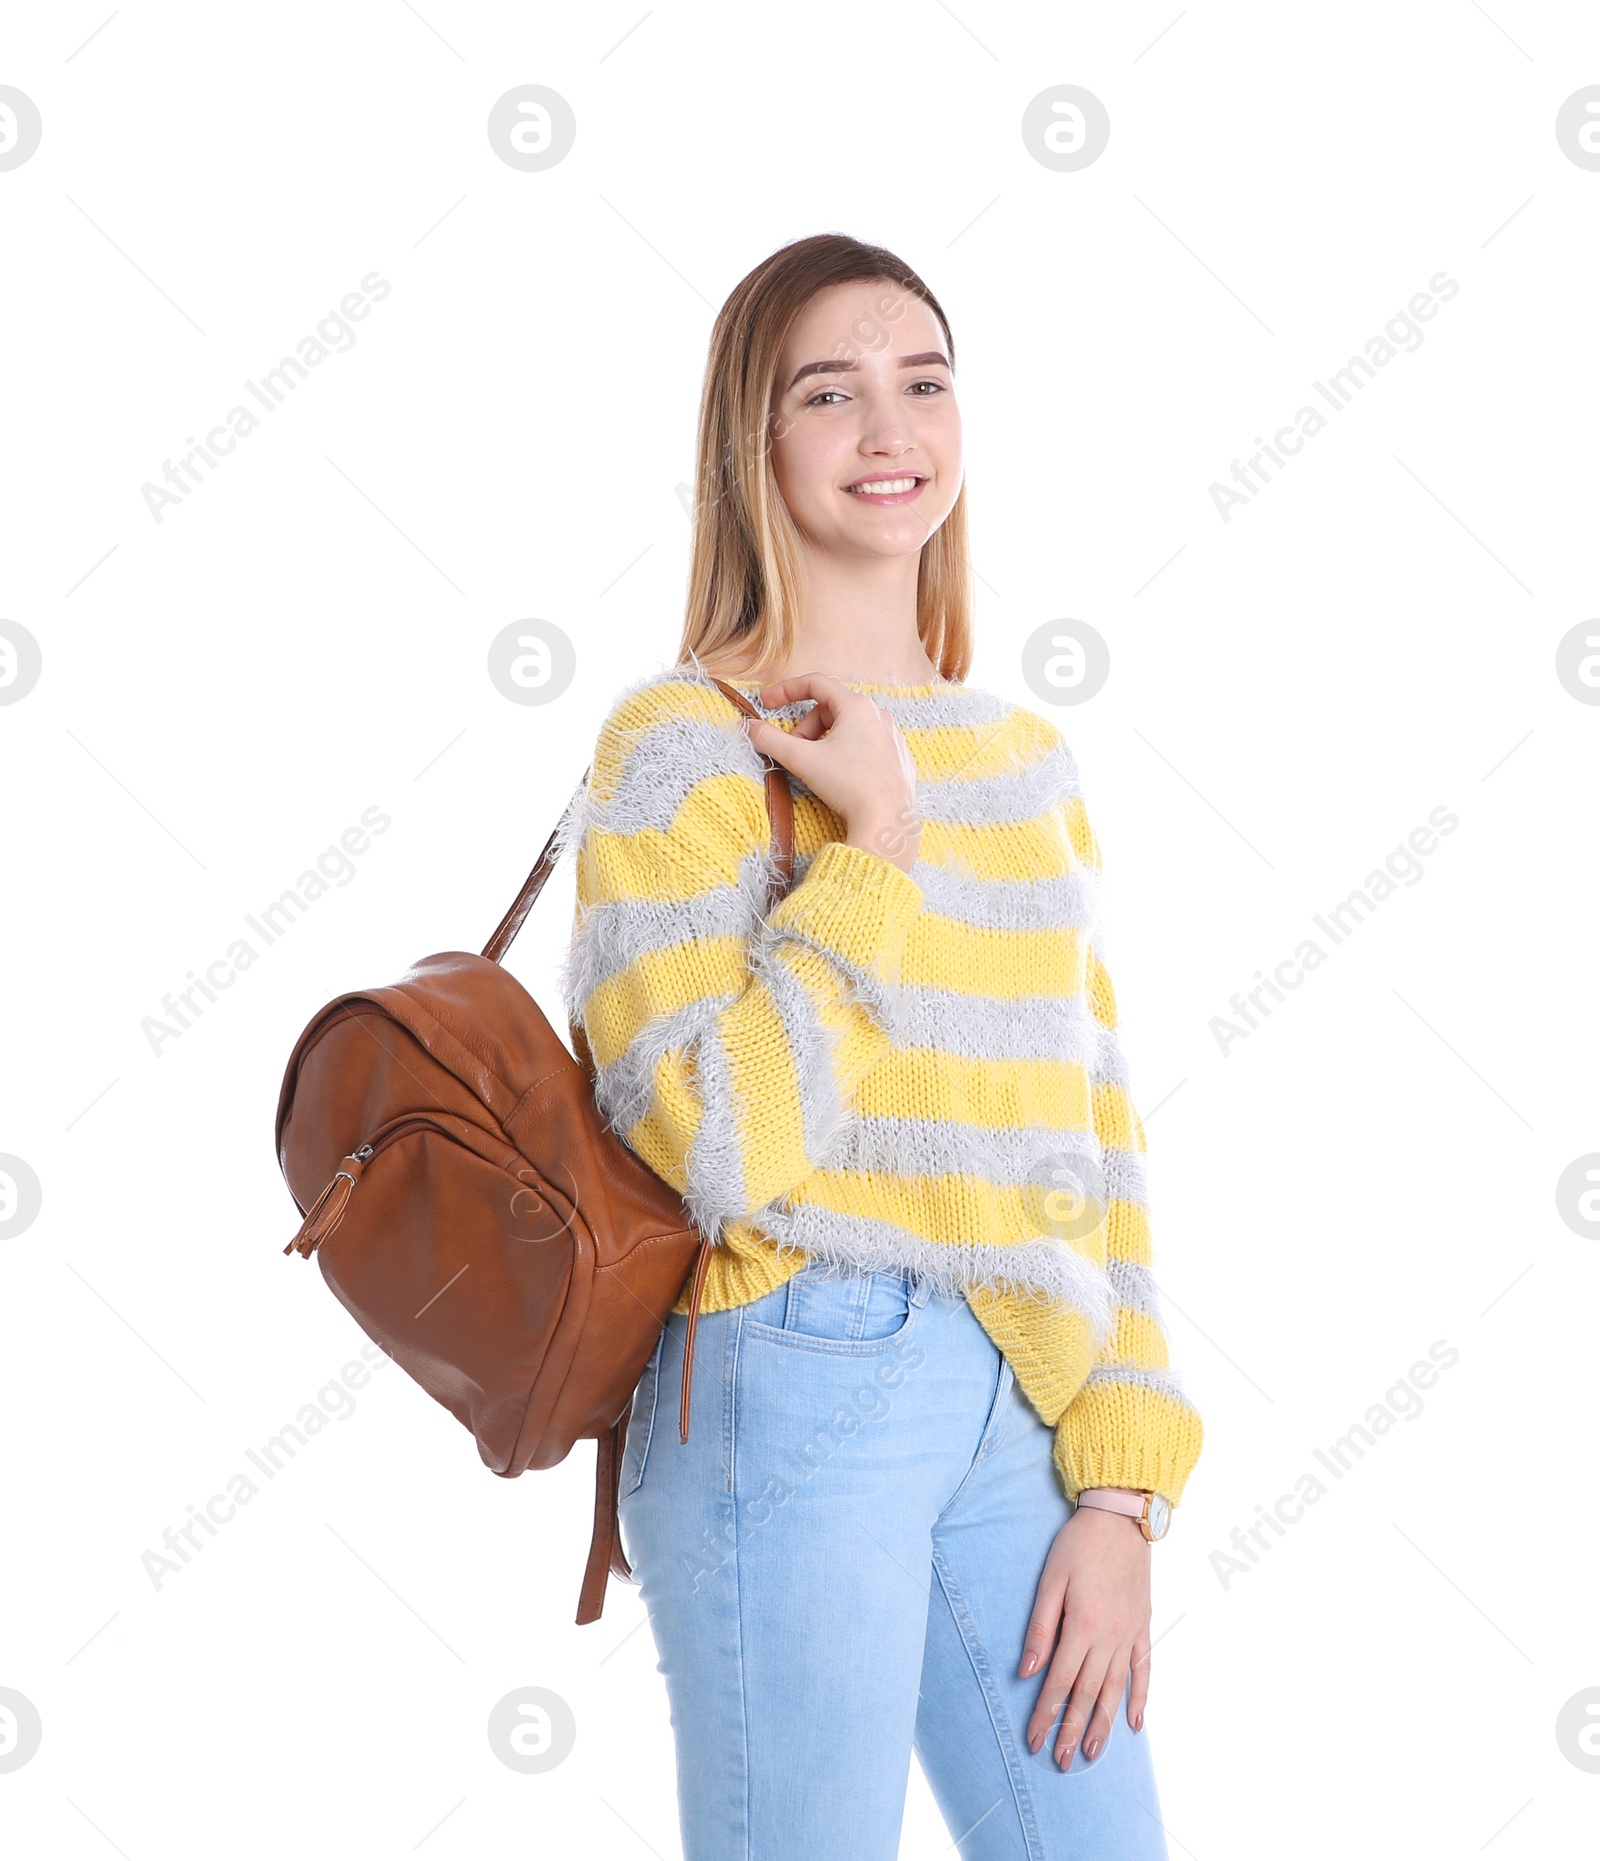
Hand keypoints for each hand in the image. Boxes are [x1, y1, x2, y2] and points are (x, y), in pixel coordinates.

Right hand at [741, 672, 920, 873]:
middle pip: (831, 709)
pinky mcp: (899, 759)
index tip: (766, 703)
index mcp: (857, 706)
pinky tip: (841, 776)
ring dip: (825, 740)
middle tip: (794, 752)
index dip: (786, 690)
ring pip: (849, 727)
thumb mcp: (803, 760)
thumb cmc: (849, 786)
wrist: (887, 822)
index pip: (815, 683)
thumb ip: (771, 740)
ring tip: (817, 766)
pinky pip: (867, 746)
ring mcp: (892, 737)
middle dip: (806, 727)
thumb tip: (750, 727)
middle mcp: (879, 715)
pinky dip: (847, 753)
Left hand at [1019, 1503, 1151, 1766]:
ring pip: (1115, 1690)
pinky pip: (1143, 1670)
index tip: (1035, 1740)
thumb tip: (1027, 1671)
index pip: (1059, 1682)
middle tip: (1062, 1762)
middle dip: (1072, 1730)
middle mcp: (1109, 1638)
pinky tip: (1136, 1723)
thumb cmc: (1079, 1546)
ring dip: (1102, 1724)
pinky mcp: (1143, 1627)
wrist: (1120, 1519)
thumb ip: (1040, 1628)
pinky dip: (1140, 1698)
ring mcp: (1129, 1635)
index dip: (1046, 1714)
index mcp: (1082, 1627)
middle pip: (1087, 1694)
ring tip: (1092, 1753)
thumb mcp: (1051, 1581)